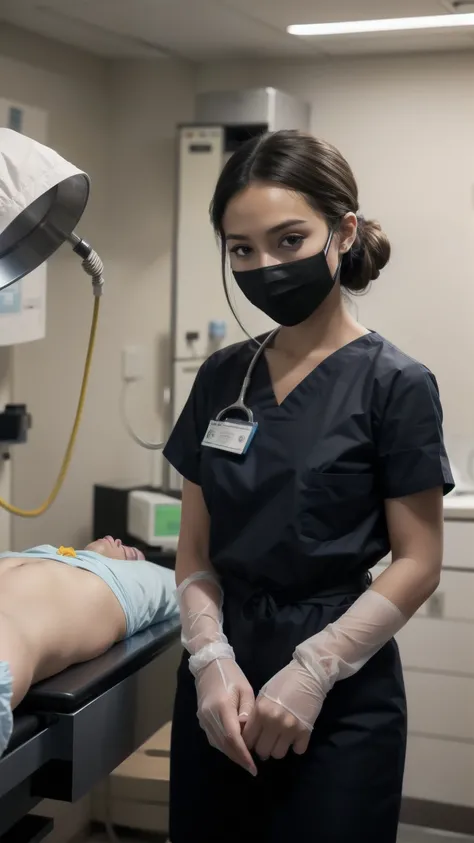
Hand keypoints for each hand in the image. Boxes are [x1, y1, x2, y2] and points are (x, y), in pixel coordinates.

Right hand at [195, 658, 257, 775]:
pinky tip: (234, 748)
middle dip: (238, 758)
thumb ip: (247, 711)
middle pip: (224, 744)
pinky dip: (224, 746)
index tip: (253, 766)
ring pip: (217, 744)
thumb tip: (247, 732)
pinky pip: (213, 738)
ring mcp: (203, 719)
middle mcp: (210, 716)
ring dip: (231, 754)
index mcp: (222, 706)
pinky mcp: (201, 719)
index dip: (243, 754)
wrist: (209, 664)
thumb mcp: (245, 689)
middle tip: (252, 768)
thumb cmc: (231, 675)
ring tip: (246, 761)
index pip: (233, 737)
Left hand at [243, 658, 325, 760]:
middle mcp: (274, 722)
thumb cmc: (284, 682)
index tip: (253, 740)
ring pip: (278, 754)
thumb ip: (256, 715)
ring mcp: (290, 728)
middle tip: (267, 741)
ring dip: (278, 748)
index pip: (247, 739)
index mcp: (260, 711)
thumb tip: (250, 734)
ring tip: (281, 739)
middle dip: (263, 748)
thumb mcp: (263, 695)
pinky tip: (295, 736)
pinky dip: (295, 746)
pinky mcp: (306, 732)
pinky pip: (297, 751)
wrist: (309, 675)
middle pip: (262, 751)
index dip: (249, 742)